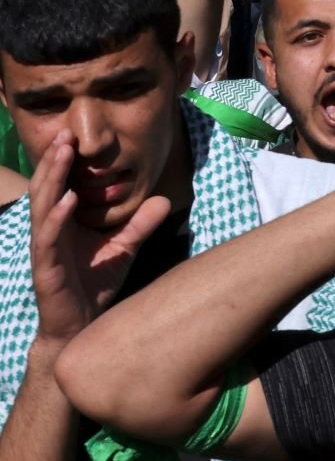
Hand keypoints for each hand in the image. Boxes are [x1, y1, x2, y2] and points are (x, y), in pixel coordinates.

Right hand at [29, 134, 169, 352]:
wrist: (83, 326)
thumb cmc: (95, 284)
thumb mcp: (123, 248)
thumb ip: (140, 223)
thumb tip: (164, 199)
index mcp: (65, 223)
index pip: (62, 185)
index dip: (64, 161)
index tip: (73, 135)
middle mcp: (51, 231)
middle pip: (49, 188)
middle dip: (54, 160)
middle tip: (64, 134)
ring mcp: (45, 248)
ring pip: (44, 206)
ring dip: (51, 179)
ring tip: (62, 153)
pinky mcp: (45, 267)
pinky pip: (48, 237)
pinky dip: (57, 217)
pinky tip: (69, 199)